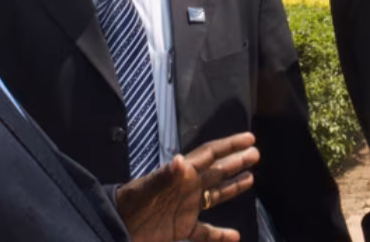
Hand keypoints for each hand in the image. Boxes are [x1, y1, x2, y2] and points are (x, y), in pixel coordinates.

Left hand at [116, 131, 258, 241]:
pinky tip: (234, 236)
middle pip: (216, 171)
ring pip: (214, 195)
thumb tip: (180, 161)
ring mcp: (185, 208)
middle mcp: (187, 188)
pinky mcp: (181, 228)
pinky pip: (205, 231)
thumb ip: (163, 176)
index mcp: (181, 174)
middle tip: (255, 153)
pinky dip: (219, 235)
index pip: (210, 155)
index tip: (249, 138)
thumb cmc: (127, 205)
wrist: (114, 226)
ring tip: (251, 179)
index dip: (229, 145)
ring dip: (232, 187)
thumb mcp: (144, 190)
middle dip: (235, 162)